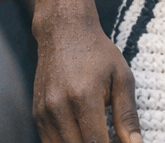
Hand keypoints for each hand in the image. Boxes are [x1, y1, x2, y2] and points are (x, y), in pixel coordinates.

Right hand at [33, 16, 142, 142]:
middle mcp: (59, 106)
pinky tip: (82, 134)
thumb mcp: (122, 78)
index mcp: (83, 96)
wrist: (64, 31)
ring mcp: (44, 111)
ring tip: (98, 135)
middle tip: (111, 138)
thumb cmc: (98, 53)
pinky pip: (50, 142)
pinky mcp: (37, 114)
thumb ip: (127, 116)